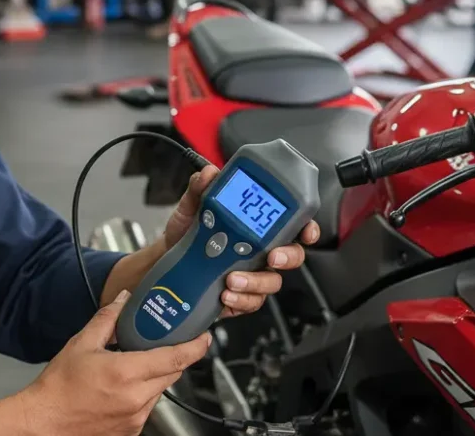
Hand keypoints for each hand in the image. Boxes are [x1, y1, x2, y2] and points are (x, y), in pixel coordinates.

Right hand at [19, 290, 211, 435]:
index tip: (205, 336)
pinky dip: (143, 394)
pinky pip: (148, 407)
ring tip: (135, 365)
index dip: (195, 346)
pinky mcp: (131, 432)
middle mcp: (137, 399)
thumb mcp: (81, 344)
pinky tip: (123, 387)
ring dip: (156, 376)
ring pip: (160, 391)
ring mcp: (135, 419)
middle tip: (168, 342)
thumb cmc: (59, 388)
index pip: (176, 358)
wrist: (43, 424)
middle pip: (172, 373)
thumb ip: (108, 319)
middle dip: (174, 357)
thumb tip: (123, 300)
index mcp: (127, 373)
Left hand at [163, 165, 319, 318]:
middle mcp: (260, 250)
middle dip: (288, 257)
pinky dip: (240, 300)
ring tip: (232, 278)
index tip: (306, 231)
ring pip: (271, 282)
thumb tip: (208, 173)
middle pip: (292, 256)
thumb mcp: (192, 206)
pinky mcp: (240, 296)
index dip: (307, 228)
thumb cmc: (187, 230)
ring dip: (255, 282)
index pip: (292, 225)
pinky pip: (251, 301)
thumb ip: (200, 188)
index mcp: (256, 226)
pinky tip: (225, 294)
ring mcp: (252, 274)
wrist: (167, 258)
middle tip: (271, 256)